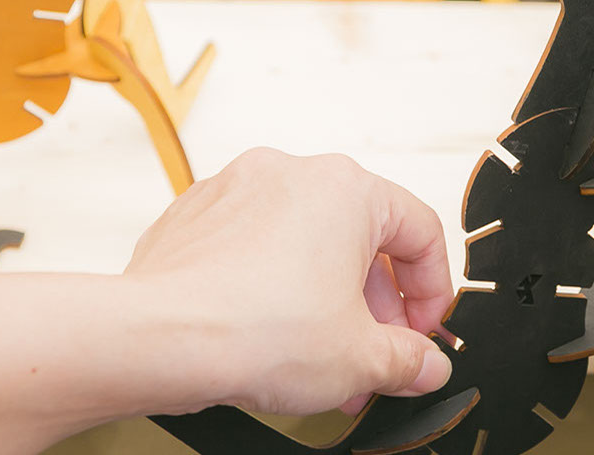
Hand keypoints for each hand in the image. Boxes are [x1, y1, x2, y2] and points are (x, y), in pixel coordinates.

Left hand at [125, 148, 453, 415]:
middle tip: (375, 354)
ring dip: (324, 302)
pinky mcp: (195, 218)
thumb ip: (408, 360)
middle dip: (374, 307)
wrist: (160, 339)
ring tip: (322, 360)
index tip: (423, 331)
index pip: (420, 231)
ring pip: (303, 245)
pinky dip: (271, 288)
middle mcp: (290, 175)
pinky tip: (270, 337)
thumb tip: (424, 365)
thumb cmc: (251, 330)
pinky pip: (252, 249)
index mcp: (346, 189)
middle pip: (359, 239)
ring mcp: (236, 191)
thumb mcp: (360, 359)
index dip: (433, 291)